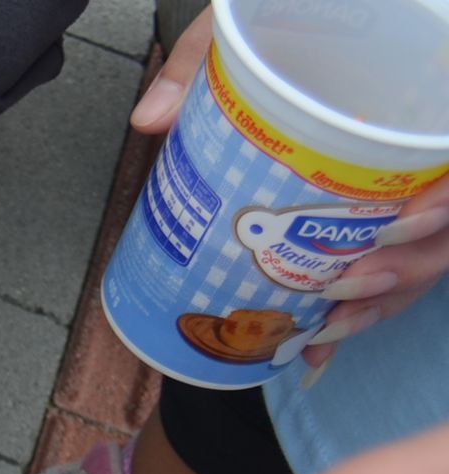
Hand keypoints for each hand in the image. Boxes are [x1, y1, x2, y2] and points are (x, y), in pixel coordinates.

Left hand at [133, 11, 448, 369]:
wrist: (321, 21)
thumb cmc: (289, 18)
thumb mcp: (249, 24)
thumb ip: (204, 59)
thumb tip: (151, 121)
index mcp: (427, 90)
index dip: (447, 203)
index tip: (399, 224)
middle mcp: (431, 148)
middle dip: (407, 269)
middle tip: (346, 288)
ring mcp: (418, 186)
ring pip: (427, 258)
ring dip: (381, 302)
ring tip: (327, 326)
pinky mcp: (389, 215)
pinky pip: (390, 270)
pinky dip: (356, 311)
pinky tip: (315, 346)